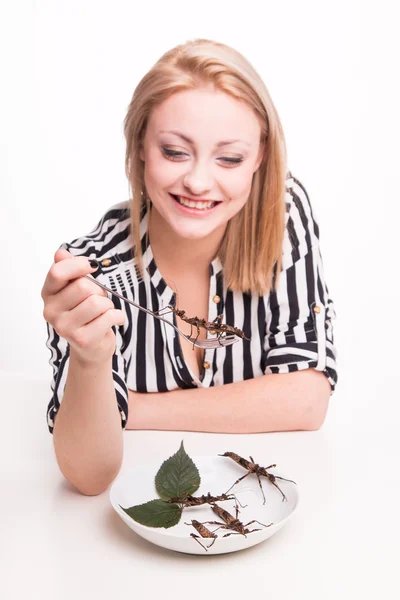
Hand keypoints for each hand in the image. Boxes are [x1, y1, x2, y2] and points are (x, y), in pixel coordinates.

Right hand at [41, 248, 124, 365]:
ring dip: (108, 305)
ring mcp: (65, 327)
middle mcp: (51, 311)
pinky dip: (118, 316)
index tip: (92, 266)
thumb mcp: (76, 289)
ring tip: (103, 312)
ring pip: (97, 302)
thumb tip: (61, 253)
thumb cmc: (86, 313)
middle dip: (98, 290)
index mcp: (48, 294)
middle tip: (98, 300)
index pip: (57, 272)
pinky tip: (112, 321)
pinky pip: (109, 317)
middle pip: (83, 286)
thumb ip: (70, 270)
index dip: (78, 264)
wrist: (90, 348)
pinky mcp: (82, 339)